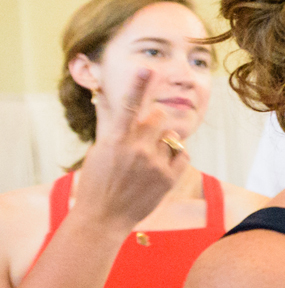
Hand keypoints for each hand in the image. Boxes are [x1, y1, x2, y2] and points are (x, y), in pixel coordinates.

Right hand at [74, 69, 182, 230]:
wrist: (103, 217)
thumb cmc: (98, 180)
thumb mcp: (99, 149)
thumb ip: (107, 120)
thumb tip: (102, 93)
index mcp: (115, 139)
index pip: (128, 107)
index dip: (138, 87)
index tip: (146, 69)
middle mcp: (136, 148)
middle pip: (160, 117)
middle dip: (156, 122)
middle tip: (146, 137)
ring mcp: (154, 163)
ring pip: (173, 137)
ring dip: (165, 143)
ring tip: (148, 160)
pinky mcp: (169, 178)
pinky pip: (184, 154)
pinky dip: (176, 157)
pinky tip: (161, 167)